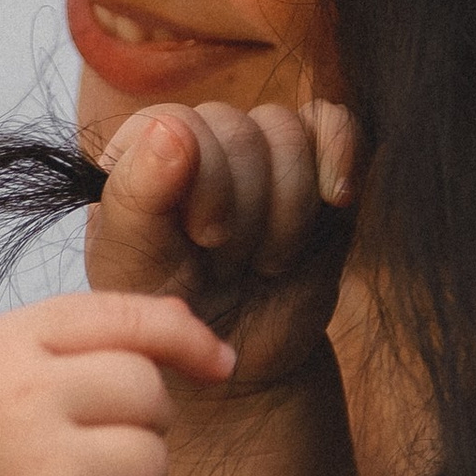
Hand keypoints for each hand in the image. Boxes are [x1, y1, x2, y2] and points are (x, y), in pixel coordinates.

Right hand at [0, 293, 235, 475]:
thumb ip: (85, 341)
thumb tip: (211, 347)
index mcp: (0, 348)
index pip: (122, 318)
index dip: (183, 335)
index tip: (218, 362)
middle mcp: (21, 403)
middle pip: (148, 392)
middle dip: (138, 423)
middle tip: (84, 452)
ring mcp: (45, 474)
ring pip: (154, 463)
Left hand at [85, 99, 358, 393]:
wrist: (242, 354)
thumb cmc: (174, 310)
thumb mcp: (134, 267)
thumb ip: (136, 195)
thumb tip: (171, 126)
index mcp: (142, 152)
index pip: (182, 122)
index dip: (206, 181)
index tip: (205, 237)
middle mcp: (201, 140)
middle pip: (239, 128)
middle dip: (244, 208)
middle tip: (231, 263)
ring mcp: (260, 151)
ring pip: (286, 130)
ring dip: (287, 205)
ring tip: (267, 258)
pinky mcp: (316, 167)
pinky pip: (333, 121)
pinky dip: (341, 151)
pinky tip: (335, 199)